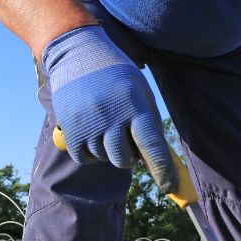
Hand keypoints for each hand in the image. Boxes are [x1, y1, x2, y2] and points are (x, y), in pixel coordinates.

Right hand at [41, 25, 177, 191]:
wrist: (78, 53)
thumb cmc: (117, 75)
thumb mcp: (140, 92)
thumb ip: (149, 124)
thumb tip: (160, 160)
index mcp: (135, 106)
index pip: (152, 146)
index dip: (162, 170)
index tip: (169, 187)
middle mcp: (111, 117)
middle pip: (124, 159)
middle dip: (128, 156)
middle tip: (124, 137)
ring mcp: (88, 124)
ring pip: (104, 158)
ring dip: (108, 149)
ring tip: (104, 123)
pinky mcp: (70, 129)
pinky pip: (84, 157)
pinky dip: (90, 152)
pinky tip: (91, 131)